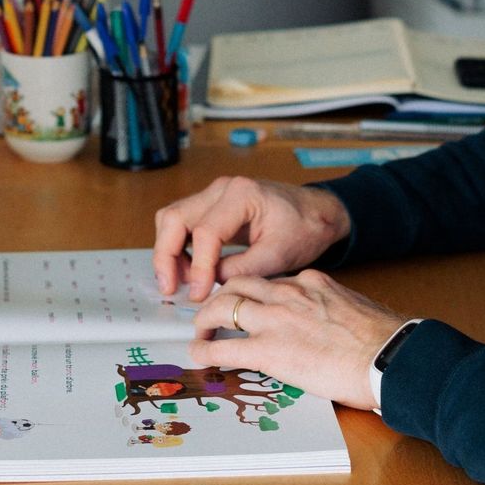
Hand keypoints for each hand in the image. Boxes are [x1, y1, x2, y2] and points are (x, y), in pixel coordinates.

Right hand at [152, 176, 350, 301]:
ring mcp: (213, 195)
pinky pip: (182, 224)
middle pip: (174, 218)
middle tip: (170, 289)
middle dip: (166, 257)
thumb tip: (209, 286)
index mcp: (241, 194)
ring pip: (171, 220)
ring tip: (179, 284)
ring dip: (169, 252)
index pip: (205, 232)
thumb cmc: (304, 228)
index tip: (200, 294)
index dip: (199, 268)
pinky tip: (188, 272)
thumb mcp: (279, 255)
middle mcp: (221, 189)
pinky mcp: (211, 207)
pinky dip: (178, 248)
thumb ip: (242, 270)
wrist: (317, 212)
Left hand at [188, 271, 406, 411]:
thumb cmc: (382, 341)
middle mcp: (288, 293)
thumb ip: (332, 308)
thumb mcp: (354, 309)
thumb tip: (327, 324)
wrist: (388, 357)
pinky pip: (224, 346)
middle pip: (238, 284)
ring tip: (200, 330)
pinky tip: (199, 354)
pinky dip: (206, 349)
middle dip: (220, 297)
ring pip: (223, 307)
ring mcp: (275, 319)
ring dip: (206, 319)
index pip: (270, 281)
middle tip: (213, 311)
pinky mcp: (268, 349)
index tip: (249, 303)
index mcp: (310, 282)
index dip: (254, 294)